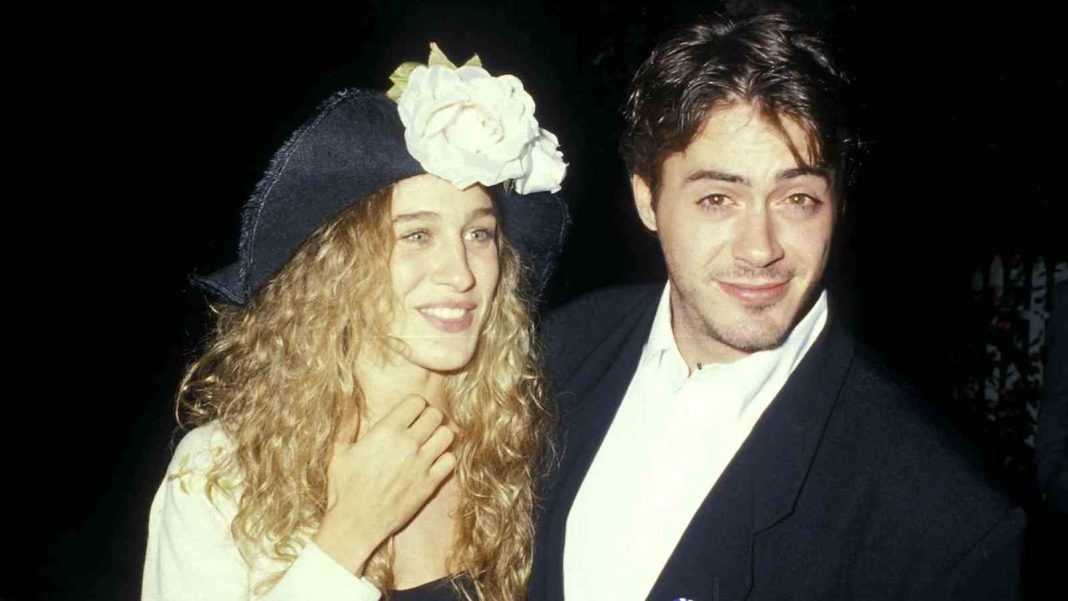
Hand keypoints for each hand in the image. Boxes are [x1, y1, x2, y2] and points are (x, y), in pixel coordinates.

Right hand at [313, 395, 455, 574]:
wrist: (355, 524)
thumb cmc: (344, 488)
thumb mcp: (339, 452)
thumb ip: (347, 423)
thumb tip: (350, 401)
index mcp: (386, 431)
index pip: (416, 402)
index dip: (414, 406)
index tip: (409, 415)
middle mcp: (407, 444)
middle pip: (435, 415)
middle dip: (428, 418)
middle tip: (421, 429)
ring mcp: (421, 464)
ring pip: (447, 434)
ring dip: (439, 436)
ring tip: (429, 443)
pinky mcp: (430, 484)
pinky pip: (451, 460)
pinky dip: (444, 459)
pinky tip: (433, 463)